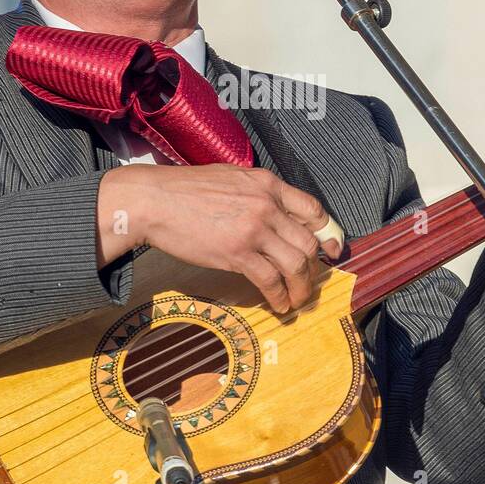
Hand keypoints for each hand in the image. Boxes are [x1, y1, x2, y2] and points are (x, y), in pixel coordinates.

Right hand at [96, 163, 342, 313]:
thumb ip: (258, 194)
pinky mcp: (237, 253)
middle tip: (309, 282)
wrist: (154, 200)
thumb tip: (276, 215)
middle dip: (314, 268)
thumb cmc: (186, 190)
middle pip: (307, 242)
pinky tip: (278, 304)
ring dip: (301, 288)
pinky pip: (270, 280)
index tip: (331, 250)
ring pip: (295, 264)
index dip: (327, 233)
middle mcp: (266, 205)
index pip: (312, 209)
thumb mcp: (231, 179)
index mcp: (267, 184)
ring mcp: (253, 229)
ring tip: (297, 300)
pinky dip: (279, 296)